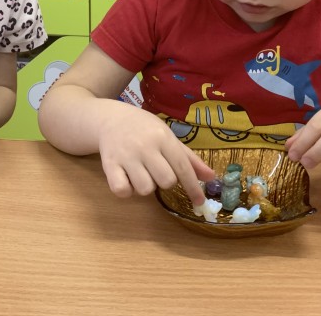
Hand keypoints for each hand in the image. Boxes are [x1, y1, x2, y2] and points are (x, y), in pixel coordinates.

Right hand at [97, 107, 214, 204]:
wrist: (111, 119)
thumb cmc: (145, 129)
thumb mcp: (168, 136)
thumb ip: (189, 158)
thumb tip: (211, 177)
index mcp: (163, 137)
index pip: (183, 167)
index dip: (193, 187)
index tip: (200, 202)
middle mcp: (145, 146)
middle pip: (166, 181)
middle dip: (166, 182)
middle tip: (157, 171)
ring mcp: (125, 156)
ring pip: (145, 189)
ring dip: (146, 186)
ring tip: (141, 173)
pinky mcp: (109, 165)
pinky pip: (122, 191)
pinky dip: (127, 191)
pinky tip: (127, 179)